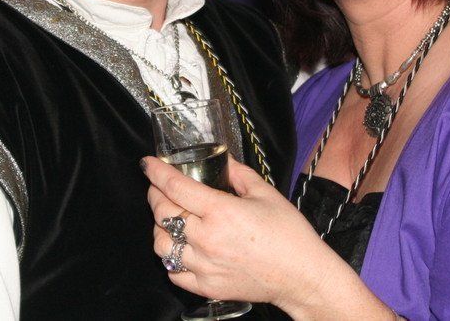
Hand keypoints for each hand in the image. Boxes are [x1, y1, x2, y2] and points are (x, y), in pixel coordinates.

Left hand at [144, 156, 348, 311]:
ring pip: (161, 245)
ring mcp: (204, 266)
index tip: (148, 164)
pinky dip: (172, 258)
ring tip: (169, 220)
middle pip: (162, 213)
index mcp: (221, 211)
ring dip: (159, 228)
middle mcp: (207, 239)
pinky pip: (174, 272)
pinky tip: (181, 248)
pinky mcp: (207, 287)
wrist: (301, 276)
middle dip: (154, 195)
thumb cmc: (289, 235)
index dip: (157, 172)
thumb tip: (223, 161)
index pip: (175, 187)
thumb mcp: (265, 193)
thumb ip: (238, 174)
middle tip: (158, 187)